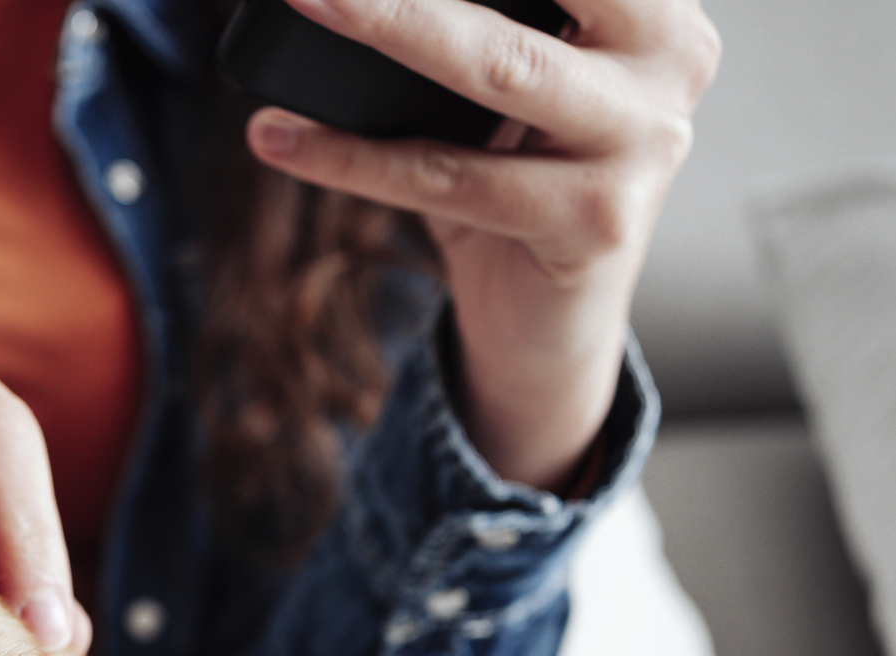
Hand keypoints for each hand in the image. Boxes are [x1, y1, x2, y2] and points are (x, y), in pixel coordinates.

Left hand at [244, 0, 719, 488]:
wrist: (547, 327)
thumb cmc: (515, 185)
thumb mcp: (498, 85)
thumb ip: (464, 26)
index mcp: (653, 10)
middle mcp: (669, 62)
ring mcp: (645, 144)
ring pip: (498, 69)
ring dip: (384, 27)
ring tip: (306, 2)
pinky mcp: (595, 222)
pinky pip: (449, 178)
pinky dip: (351, 156)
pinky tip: (282, 136)